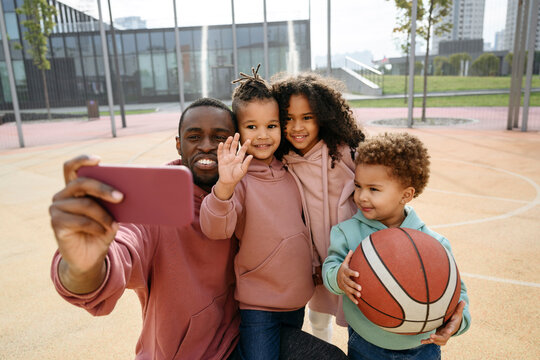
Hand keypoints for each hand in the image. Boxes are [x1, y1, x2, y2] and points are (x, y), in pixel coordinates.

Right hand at [49, 155, 122, 293]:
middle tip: (122, 197)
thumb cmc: (102, 230)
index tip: (99, 160)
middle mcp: (62, 195)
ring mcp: (56, 209)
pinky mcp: (56, 223)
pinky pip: (80, 220)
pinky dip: (96, 226)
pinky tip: (104, 231)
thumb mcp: (110, 213)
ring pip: (84, 204)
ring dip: (104, 215)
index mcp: (74, 188)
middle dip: (103, 189)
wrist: (90, 257)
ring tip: (115, 224)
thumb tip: (126, 191)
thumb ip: (112, 200)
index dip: (82, 160)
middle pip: (81, 183)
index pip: (71, 167)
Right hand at [214, 133, 252, 199]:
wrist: (229, 182)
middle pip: (234, 146)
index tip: (249, 140)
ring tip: (230, 137)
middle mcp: (233, 156)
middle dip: (236, 140)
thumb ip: (246, 162)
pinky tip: (221, 143)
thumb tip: (251, 155)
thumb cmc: (237, 176)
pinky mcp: (221, 160)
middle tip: (237, 134)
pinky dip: (220, 148)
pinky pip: (220, 153)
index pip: (242, 150)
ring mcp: (226, 158)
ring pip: (227, 148)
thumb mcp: (243, 170)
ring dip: (228, 143)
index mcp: (239, 158)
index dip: (245, 145)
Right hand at [337, 250, 360, 303]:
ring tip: (360, 295)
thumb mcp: (344, 263)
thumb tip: (352, 250)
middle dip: (354, 285)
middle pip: (348, 282)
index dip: (353, 273)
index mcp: (344, 271)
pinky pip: (348, 295)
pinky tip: (357, 302)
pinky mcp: (344, 290)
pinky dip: (352, 299)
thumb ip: (348, 257)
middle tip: (360, 287)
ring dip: (353, 292)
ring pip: (348, 289)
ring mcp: (343, 285)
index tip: (358, 273)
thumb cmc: (343, 269)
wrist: (335, 277)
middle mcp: (343, 279)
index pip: (348, 272)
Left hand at [421, 300, 465, 345]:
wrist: (453, 326)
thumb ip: (459, 307)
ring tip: (429, 339)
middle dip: (438, 338)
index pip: (451, 329)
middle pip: (444, 338)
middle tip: (432, 336)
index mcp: (452, 327)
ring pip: (439, 341)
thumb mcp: (457, 313)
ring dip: (434, 341)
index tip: (448, 332)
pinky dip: (427, 341)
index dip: (449, 331)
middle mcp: (447, 333)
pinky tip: (422, 341)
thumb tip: (463, 300)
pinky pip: (433, 341)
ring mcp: (442, 335)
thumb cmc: (455, 318)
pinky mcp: (438, 336)